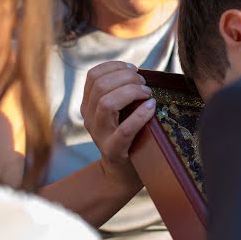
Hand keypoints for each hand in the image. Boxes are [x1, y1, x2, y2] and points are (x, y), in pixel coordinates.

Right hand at [81, 61, 155, 188]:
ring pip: (106, 104)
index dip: (113, 66)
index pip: (93, 76)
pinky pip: (124, 130)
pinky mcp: (113, 151)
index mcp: (88, 105)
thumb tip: (140, 72)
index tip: (133, 68)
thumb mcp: (120, 111)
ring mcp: (99, 135)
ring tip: (147, 93)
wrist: (124, 172)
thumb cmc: (129, 135)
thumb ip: (122, 92)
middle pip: (100, 86)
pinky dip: (140, 115)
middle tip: (144, 83)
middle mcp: (89, 118)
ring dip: (131, 92)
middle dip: (126, 78)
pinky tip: (152, 107)